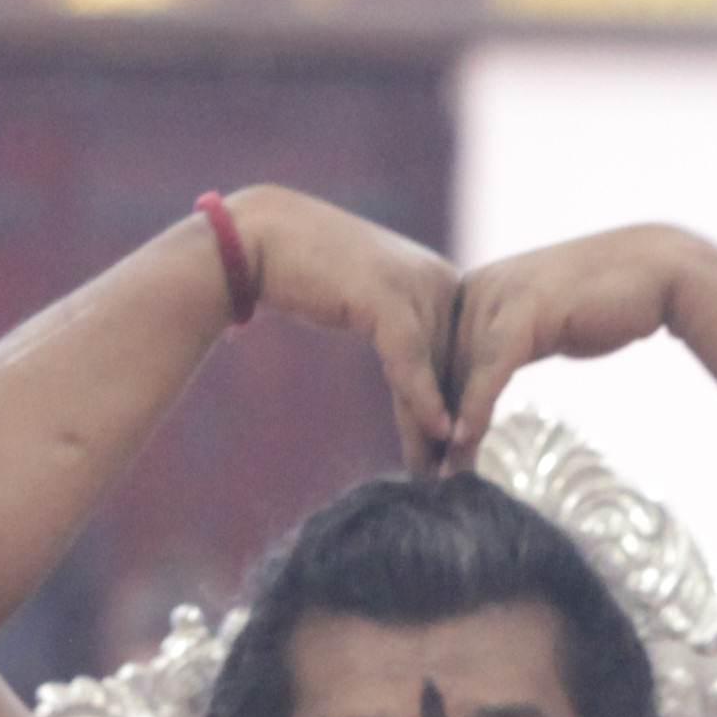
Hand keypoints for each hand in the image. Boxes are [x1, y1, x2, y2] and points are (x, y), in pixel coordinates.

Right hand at [228, 187, 464, 469]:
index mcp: (439, 278)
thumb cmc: (304, 271)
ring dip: (435, 425)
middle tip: (449, 477)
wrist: (259, 239)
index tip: (452, 454)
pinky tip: (436, 434)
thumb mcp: (365, 303)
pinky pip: (412, 359)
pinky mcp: (387, 296)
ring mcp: (416, 284)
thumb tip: (413, 368)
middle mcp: (438, 277)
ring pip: (435, 368)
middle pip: (450, 366)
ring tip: (438, 472)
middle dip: (447, 425)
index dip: (454, 406)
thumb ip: (397, 328)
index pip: (457, 353)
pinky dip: (423, 398)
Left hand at [439, 228, 706, 468]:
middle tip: (428, 476)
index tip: (430, 455)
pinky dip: (476, 406)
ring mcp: (502, 293)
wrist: (658, 274)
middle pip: (445, 366)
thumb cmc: (607, 304)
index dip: (434, 407)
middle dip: (435, 424)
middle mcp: (481, 286)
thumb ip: (511, 345)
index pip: (443, 355)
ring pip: (463, 371)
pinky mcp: (526, 308)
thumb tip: (487, 379)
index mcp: (479, 288)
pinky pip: (490, 367)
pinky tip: (464, 440)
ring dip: (452, 426)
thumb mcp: (545, 327)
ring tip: (445, 473)